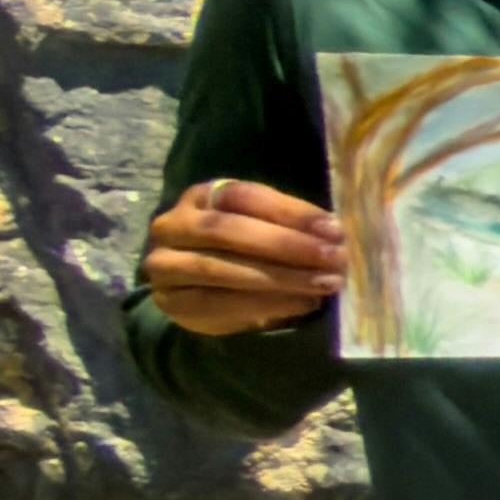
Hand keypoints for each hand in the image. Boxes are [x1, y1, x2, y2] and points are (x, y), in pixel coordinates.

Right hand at [142, 178, 348, 341]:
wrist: (201, 290)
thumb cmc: (243, 250)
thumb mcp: (264, 227)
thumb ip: (289, 225)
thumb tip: (334, 234)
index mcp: (201, 196)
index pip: (243, 195)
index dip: (290, 211)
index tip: (333, 229)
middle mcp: (173, 225)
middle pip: (228, 230)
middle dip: (287, 245)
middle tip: (334, 258)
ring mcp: (165, 264)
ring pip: (221, 268)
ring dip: (280, 278)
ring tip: (323, 284)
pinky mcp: (171, 302)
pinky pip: (217, 303)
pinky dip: (264, 304)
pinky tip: (300, 304)